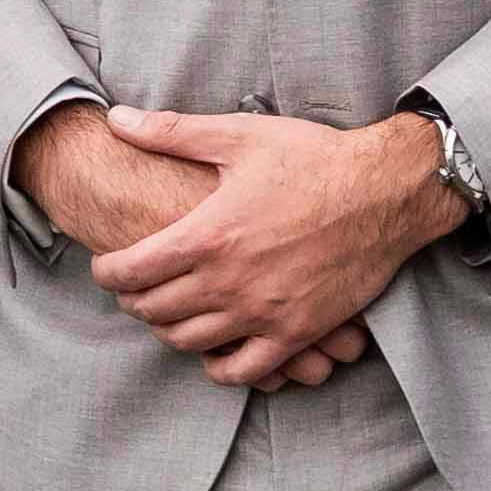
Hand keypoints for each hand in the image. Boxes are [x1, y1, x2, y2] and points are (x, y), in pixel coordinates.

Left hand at [90, 108, 466, 389]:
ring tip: (168, 312)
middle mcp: (229, 281)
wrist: (386, 191)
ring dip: (167, 331)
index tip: (105, 267)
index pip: (130, 271)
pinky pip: (243, 371)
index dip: (106, 273)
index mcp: (208, 234)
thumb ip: (172, 132)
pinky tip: (213, 351)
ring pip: (189, 342)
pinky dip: (218, 367)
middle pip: (154, 310)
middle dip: (133, 300)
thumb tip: (116, 119)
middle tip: (134, 287)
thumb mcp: (241, 135)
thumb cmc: (314, 158)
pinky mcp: (297, 333)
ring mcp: (262, 313)